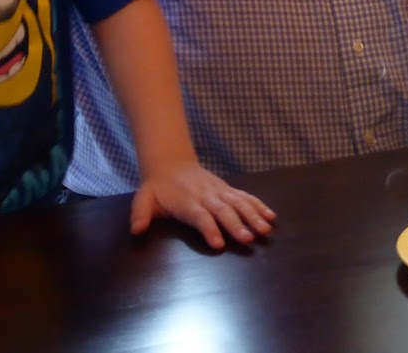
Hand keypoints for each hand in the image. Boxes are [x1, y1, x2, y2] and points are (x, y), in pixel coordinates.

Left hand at [129, 160, 275, 248]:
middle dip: (237, 225)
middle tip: (249, 239)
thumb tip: (136, 230)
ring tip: (265, 229)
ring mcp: (219, 192)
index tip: (218, 243)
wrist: (171, 163)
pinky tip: (270, 216)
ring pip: (238, 203)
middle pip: (223, 211)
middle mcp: (206, 196)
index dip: (209, 229)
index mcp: (187, 202)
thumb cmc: (158, 188)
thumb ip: (140, 214)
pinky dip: (258, 205)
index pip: (199, 216)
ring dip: (253, 215)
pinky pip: (245, 197)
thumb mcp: (143, 199)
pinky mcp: (227, 190)